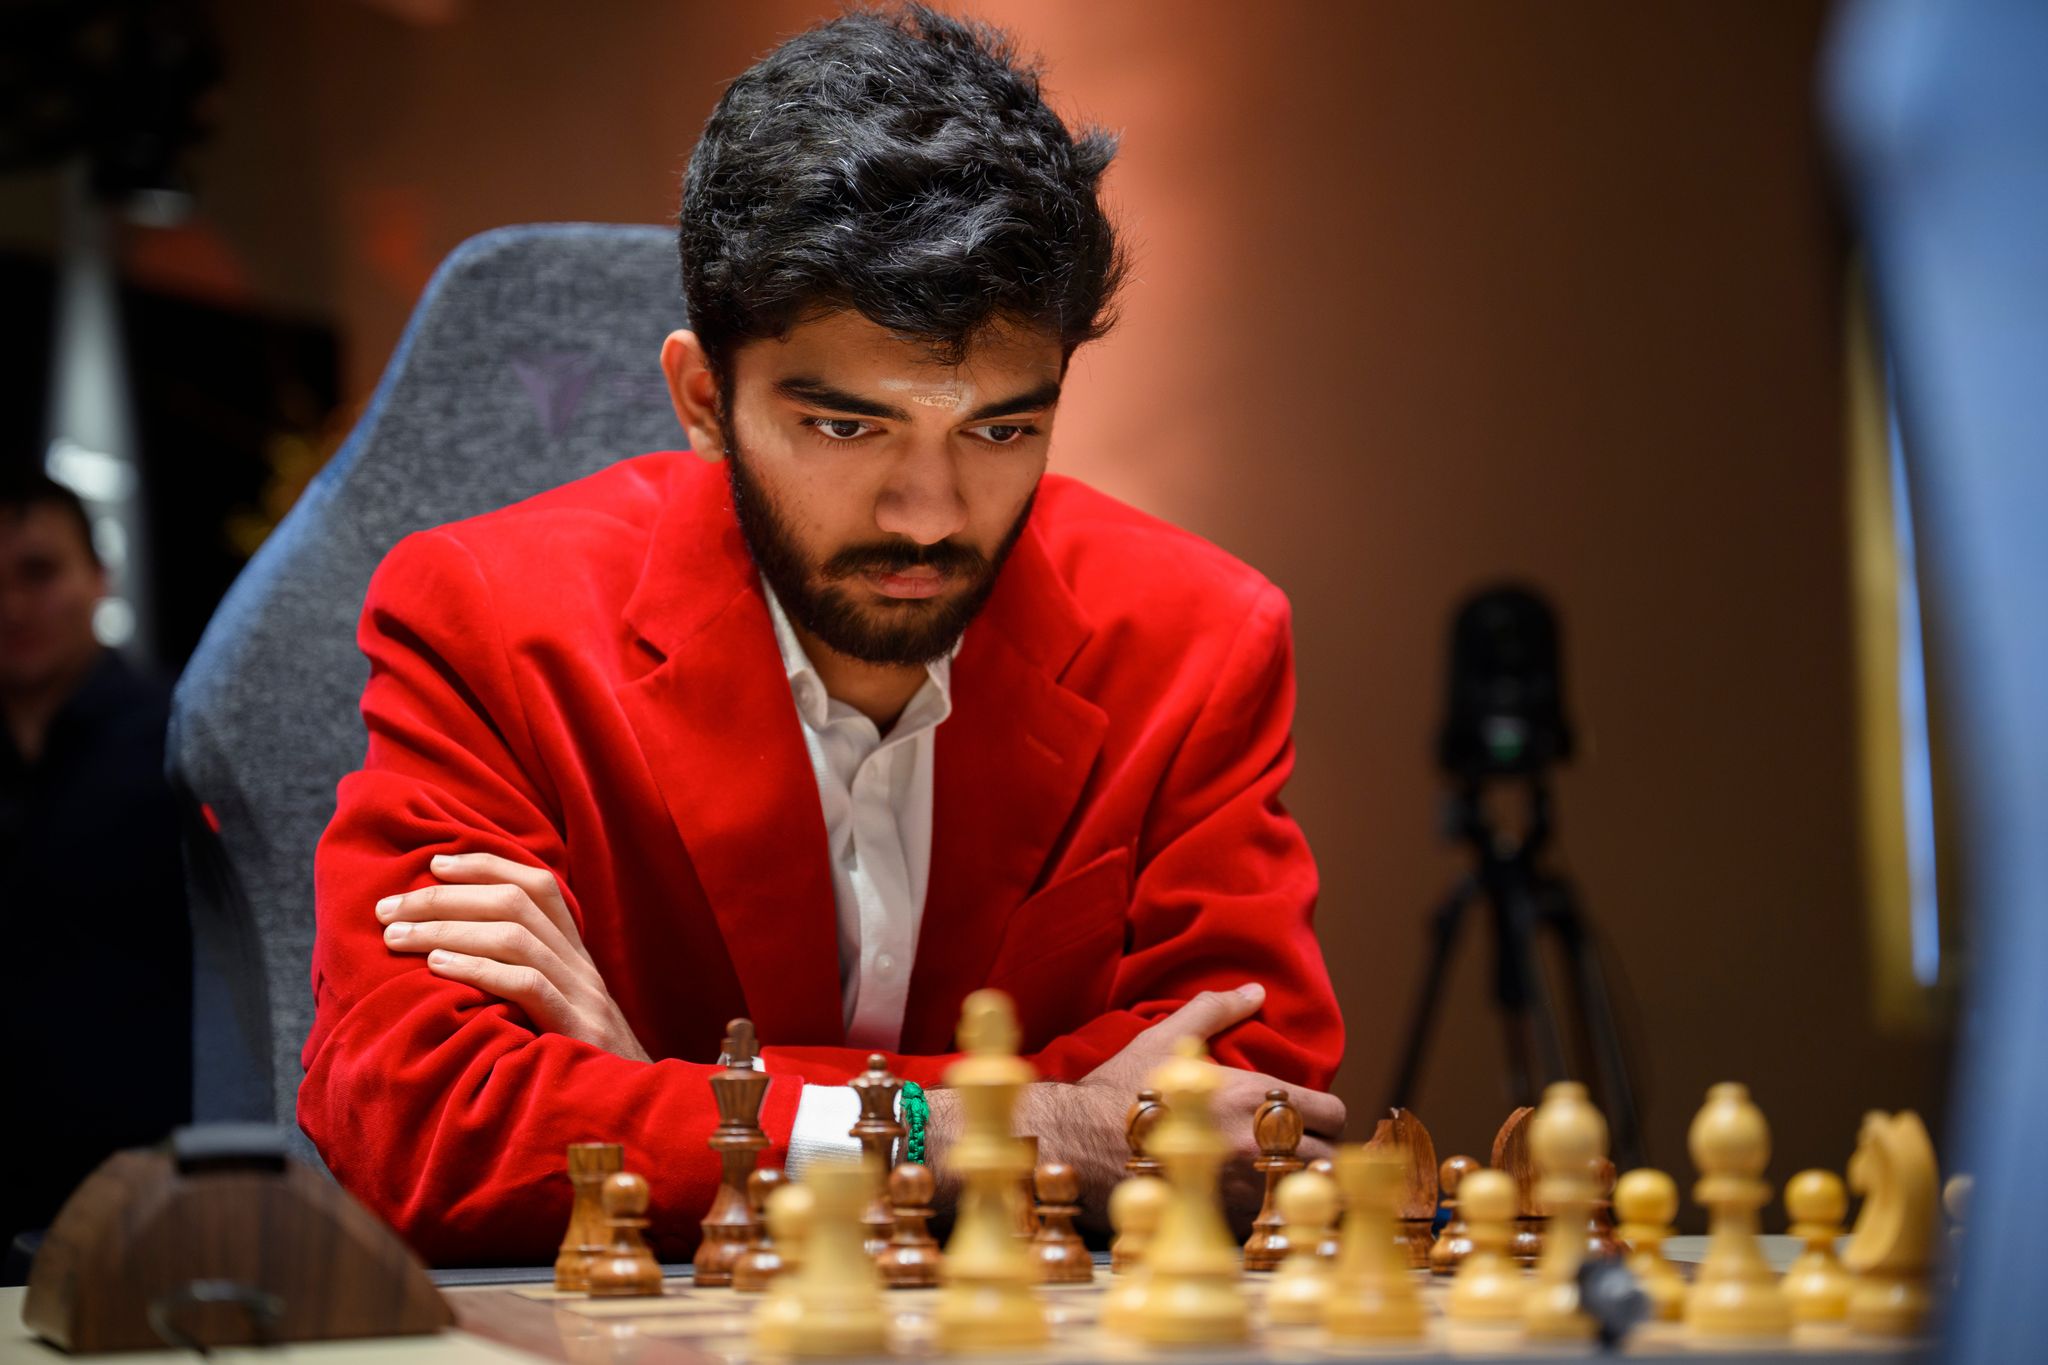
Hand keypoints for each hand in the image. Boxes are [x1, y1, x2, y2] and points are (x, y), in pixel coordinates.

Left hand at [375, 852, 650, 1061]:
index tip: (433, 864)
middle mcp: (580, 964)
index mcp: (575, 953)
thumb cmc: (577, 1064)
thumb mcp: (555, 1010)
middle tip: (388, 910)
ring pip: (515, 936)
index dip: (485, 866)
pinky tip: (437, 966)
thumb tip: (447, 952)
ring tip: (397, 937)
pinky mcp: (576, 1029)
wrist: (632, 1110)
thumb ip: (519, 978)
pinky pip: (526, 985)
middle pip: (515, 903)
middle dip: (445, 898)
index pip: (536, 885)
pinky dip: (478, 969)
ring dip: (447, 929)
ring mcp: (581, 994)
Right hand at [922, 983, 1344, 1233]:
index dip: (1325, 1116)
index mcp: (1255, 1095)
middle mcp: (1259, 1142)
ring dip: (1298, 1187)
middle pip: (1330, 1159)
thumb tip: (1253, 989)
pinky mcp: (1222, 1220)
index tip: (1306, 1119)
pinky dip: (1264, 1214)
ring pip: (1305, 1194)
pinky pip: (1269, 1223)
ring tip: (1277, 1179)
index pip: (1333, 1113)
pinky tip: (1245, 1202)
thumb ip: (1215, 1010)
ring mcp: (1243, 1187)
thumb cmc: (1120, 1090)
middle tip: (1295, 1151)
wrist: (1077, 1144)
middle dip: (1317, 1154)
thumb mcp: (1164, 1038)